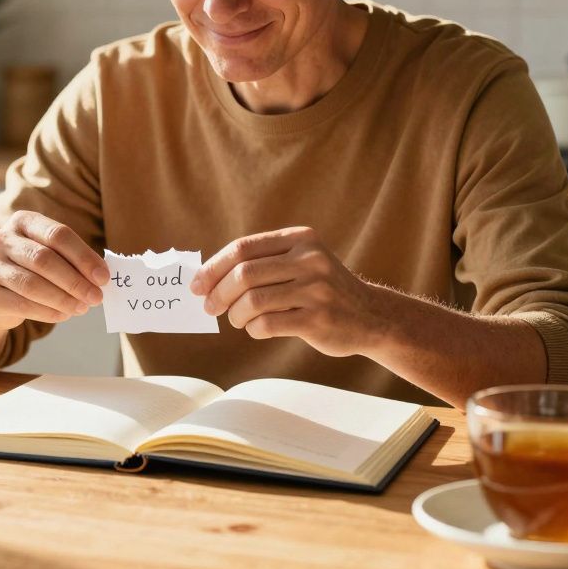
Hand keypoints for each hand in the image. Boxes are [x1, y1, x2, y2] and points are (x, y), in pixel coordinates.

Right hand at [0, 211, 108, 329]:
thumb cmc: (32, 270)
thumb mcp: (52, 256)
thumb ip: (74, 261)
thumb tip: (102, 276)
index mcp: (23, 221)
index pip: (58, 235)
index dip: (83, 257)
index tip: (103, 277)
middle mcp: (2, 239)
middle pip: (44, 259)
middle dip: (75, 281)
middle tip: (96, 297)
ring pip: (32, 284)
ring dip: (63, 299)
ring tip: (82, 308)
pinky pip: (22, 304)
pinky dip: (48, 312)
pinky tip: (63, 315)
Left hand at [190, 227, 377, 356]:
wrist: (371, 316)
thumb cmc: (322, 289)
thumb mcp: (301, 261)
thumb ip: (263, 263)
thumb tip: (208, 278)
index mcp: (300, 239)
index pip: (243, 248)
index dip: (213, 267)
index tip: (197, 285)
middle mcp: (309, 259)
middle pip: (244, 274)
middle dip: (218, 293)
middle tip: (210, 307)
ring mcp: (316, 289)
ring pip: (253, 301)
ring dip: (236, 315)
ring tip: (237, 320)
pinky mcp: (317, 318)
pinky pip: (268, 324)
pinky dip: (253, 329)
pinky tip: (257, 329)